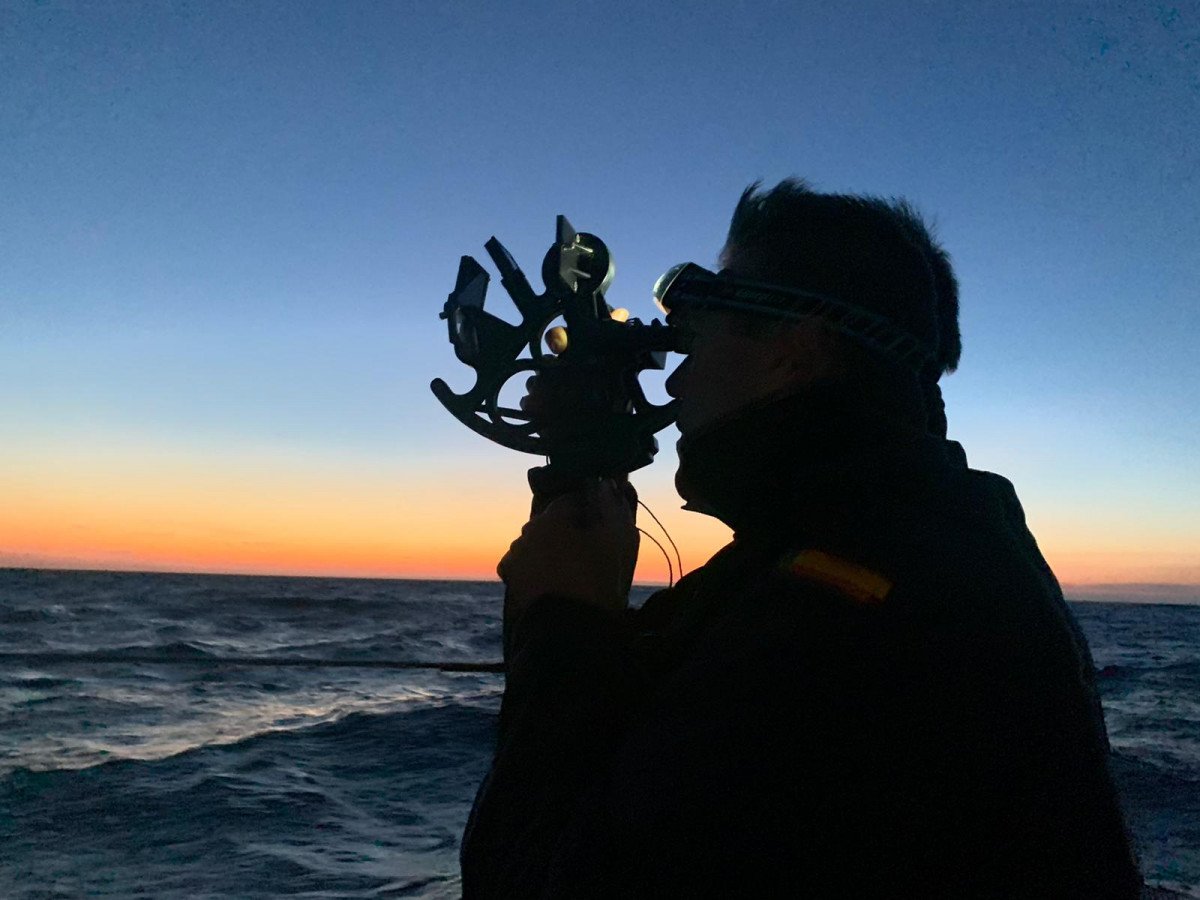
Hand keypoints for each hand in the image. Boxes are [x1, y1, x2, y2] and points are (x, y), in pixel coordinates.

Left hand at [498, 479, 638, 619]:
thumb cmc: (598, 580)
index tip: (603, 522)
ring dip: (551, 547)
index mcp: (551, 518)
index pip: (571, 500)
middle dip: (569, 528)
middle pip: (552, 521)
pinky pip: (526, 564)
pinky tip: (554, 578)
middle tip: (590, 548)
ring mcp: (516, 557)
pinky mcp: (512, 580)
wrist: (569, 629)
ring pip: (537, 542)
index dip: (590, 508)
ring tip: (572, 568)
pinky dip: (538, 566)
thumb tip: (605, 484)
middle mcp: (527, 532)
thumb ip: (612, 506)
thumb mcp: (617, 540)